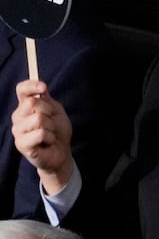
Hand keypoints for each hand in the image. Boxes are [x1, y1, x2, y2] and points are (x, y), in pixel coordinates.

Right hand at [11, 79, 74, 193]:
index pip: (22, 90)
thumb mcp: (56, 112)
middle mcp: (18, 117)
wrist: (61, 153)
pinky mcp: (21, 144)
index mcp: (25, 107)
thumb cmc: (57, 132)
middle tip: (52, 123)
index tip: (44, 87)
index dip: (31, 86)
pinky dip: (50, 138)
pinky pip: (41, 133)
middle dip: (50, 112)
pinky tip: (47, 142)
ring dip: (51, 127)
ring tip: (50, 134)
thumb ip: (48, 100)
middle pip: (32, 103)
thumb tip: (41, 88)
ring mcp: (17, 130)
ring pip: (39, 118)